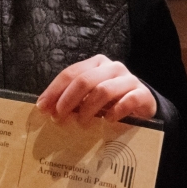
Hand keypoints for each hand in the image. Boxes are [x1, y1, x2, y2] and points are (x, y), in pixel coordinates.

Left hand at [36, 55, 157, 123]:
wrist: (142, 106)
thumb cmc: (110, 101)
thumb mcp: (87, 98)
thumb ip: (70, 99)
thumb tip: (44, 108)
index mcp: (96, 64)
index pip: (71, 73)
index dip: (54, 90)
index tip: (43, 107)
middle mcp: (112, 67)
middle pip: (85, 80)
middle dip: (68, 100)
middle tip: (59, 117)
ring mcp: (129, 79)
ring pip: (103, 90)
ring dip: (88, 108)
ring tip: (82, 123)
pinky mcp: (143, 94)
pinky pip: (128, 100)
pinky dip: (115, 111)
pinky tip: (108, 120)